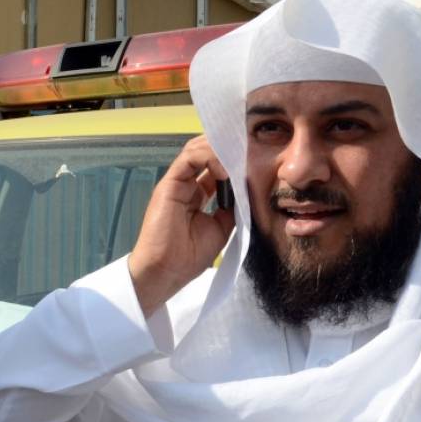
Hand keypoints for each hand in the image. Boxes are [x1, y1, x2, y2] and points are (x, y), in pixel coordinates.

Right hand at [128, 135, 234, 316]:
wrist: (166, 271)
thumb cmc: (190, 255)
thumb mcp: (222, 227)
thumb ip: (232, 206)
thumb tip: (246, 189)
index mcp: (198, 194)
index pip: (216, 167)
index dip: (233, 162)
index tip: (254, 162)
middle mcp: (186, 184)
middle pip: (206, 153)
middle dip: (227, 150)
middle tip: (248, 152)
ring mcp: (177, 182)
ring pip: (197, 150)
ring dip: (220, 151)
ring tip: (238, 159)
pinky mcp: (169, 183)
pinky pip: (189, 158)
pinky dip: (208, 157)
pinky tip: (225, 169)